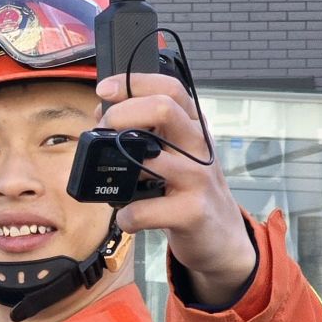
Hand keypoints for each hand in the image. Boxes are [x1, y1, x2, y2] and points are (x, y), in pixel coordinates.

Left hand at [95, 74, 255, 302]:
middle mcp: (199, 147)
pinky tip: (128, 218)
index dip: (133, 84)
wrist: (220, 238)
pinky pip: (143, 210)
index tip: (103, 89)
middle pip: (163, 109)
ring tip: (113, 182)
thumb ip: (144, 135)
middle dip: (121, 115)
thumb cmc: (186, 192)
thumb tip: (101, 116)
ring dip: (118, 169)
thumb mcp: (172, 156)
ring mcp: (198, 178)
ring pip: (151, 160)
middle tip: (102, 132)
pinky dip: (125, 216)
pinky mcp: (192, 211)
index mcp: (193, 128)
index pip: (170, 88)